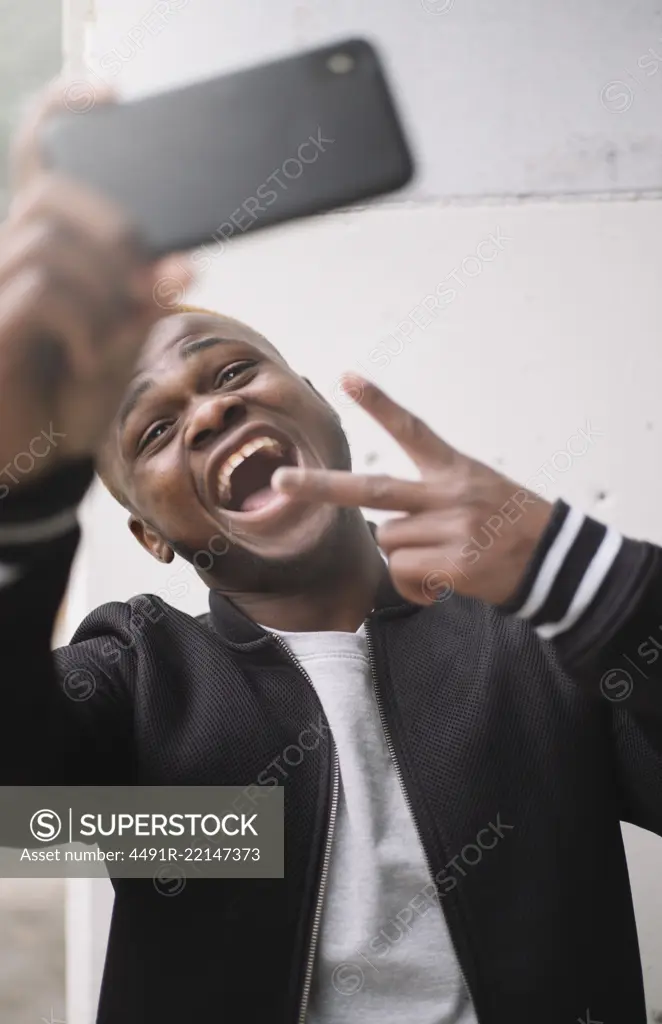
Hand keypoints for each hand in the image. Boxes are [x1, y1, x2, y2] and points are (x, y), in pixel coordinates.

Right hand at [0, 79, 190, 489]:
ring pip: (49, 236)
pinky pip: (43, 289)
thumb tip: (181, 263)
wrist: (27, 457)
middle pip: (54, 191)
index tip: (111, 94)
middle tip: (147, 281)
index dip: (63, 111)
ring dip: (103, 281)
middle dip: (114, 227)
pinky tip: (86, 355)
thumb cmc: (71, 394)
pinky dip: (83, 320)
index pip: (41, 155)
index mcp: (46, 245)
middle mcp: (11, 252)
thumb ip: (144, 303)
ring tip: (118, 328)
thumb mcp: (122, 343)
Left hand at [272, 375, 554, 606]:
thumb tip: (387, 536)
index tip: (346, 377)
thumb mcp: (478, 493)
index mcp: (454, 469)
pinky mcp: (455, 564)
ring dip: (405, 556)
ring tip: (443, 559)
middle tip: (280, 481)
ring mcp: (451, 529)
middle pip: (372, 489)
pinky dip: (416, 586)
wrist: (557, 561)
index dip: (378, 403)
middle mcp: (448, 494)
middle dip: (321, 487)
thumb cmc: (510, 525)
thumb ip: (431, 502)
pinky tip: (444, 584)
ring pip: (388, 542)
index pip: (411, 429)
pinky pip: (405, 575)